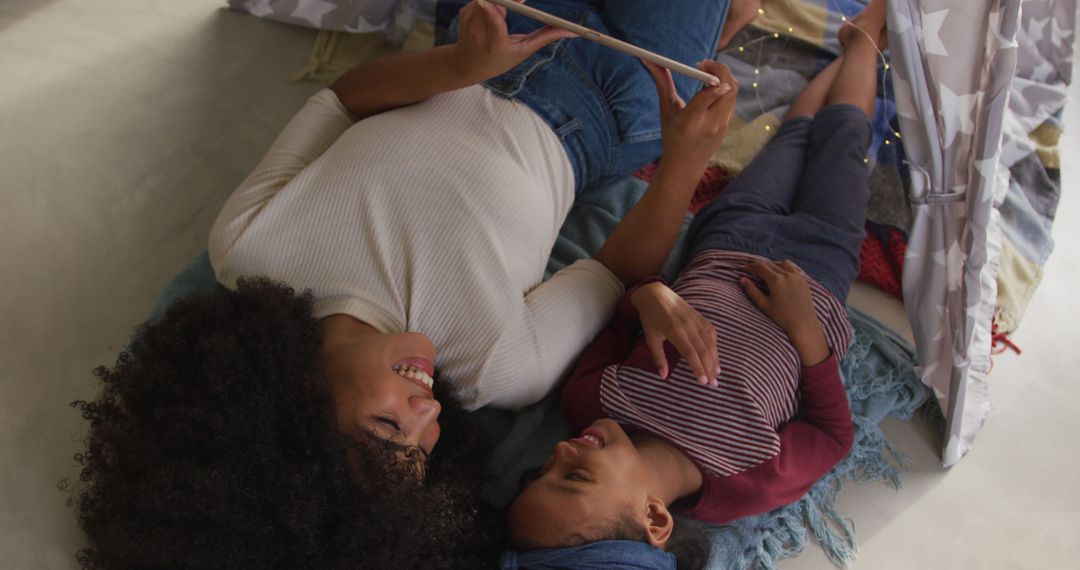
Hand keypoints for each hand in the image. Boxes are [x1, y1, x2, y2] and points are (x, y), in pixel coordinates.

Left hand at [451, 0, 575, 83]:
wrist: (466, 65)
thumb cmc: (499, 60)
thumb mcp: (523, 51)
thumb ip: (546, 37)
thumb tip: (571, 30)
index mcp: (494, 43)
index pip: (494, 22)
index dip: (494, 11)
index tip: (499, 2)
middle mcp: (478, 30)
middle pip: (494, 2)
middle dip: (510, 0)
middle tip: (521, 1)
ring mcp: (469, 19)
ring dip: (504, 2)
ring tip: (506, 16)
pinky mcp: (464, 11)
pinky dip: (493, 2)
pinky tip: (494, 13)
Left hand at [630, 282, 719, 384]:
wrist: (656, 295)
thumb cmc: (651, 318)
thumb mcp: (650, 338)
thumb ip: (658, 357)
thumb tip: (663, 376)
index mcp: (675, 331)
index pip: (690, 353)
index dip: (698, 367)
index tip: (703, 381)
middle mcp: (688, 326)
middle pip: (704, 350)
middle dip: (710, 368)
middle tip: (714, 383)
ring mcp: (696, 320)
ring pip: (710, 342)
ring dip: (715, 358)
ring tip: (717, 373)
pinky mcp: (700, 317)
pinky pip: (711, 332)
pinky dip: (715, 345)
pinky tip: (715, 356)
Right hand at [643, 59, 737, 174]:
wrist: (686, 164)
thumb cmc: (672, 136)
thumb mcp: (666, 111)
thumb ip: (662, 84)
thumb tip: (651, 61)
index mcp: (690, 122)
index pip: (707, 97)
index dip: (711, 78)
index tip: (700, 65)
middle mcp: (710, 124)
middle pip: (727, 89)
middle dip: (719, 70)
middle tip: (703, 64)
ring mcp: (722, 125)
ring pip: (732, 91)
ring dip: (722, 76)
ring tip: (705, 72)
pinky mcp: (728, 123)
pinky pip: (731, 98)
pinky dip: (724, 85)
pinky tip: (711, 84)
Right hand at [739, 260, 829, 365]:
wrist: (804, 324)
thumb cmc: (782, 317)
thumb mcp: (764, 304)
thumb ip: (752, 290)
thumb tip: (742, 279)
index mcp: (776, 280)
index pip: (760, 267)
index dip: (751, 266)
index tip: (745, 269)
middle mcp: (787, 275)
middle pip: (770, 264)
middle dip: (760, 266)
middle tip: (753, 271)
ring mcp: (797, 277)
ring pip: (783, 263)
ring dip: (774, 265)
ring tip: (768, 272)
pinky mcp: (804, 281)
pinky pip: (793, 269)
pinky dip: (785, 268)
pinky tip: (782, 276)